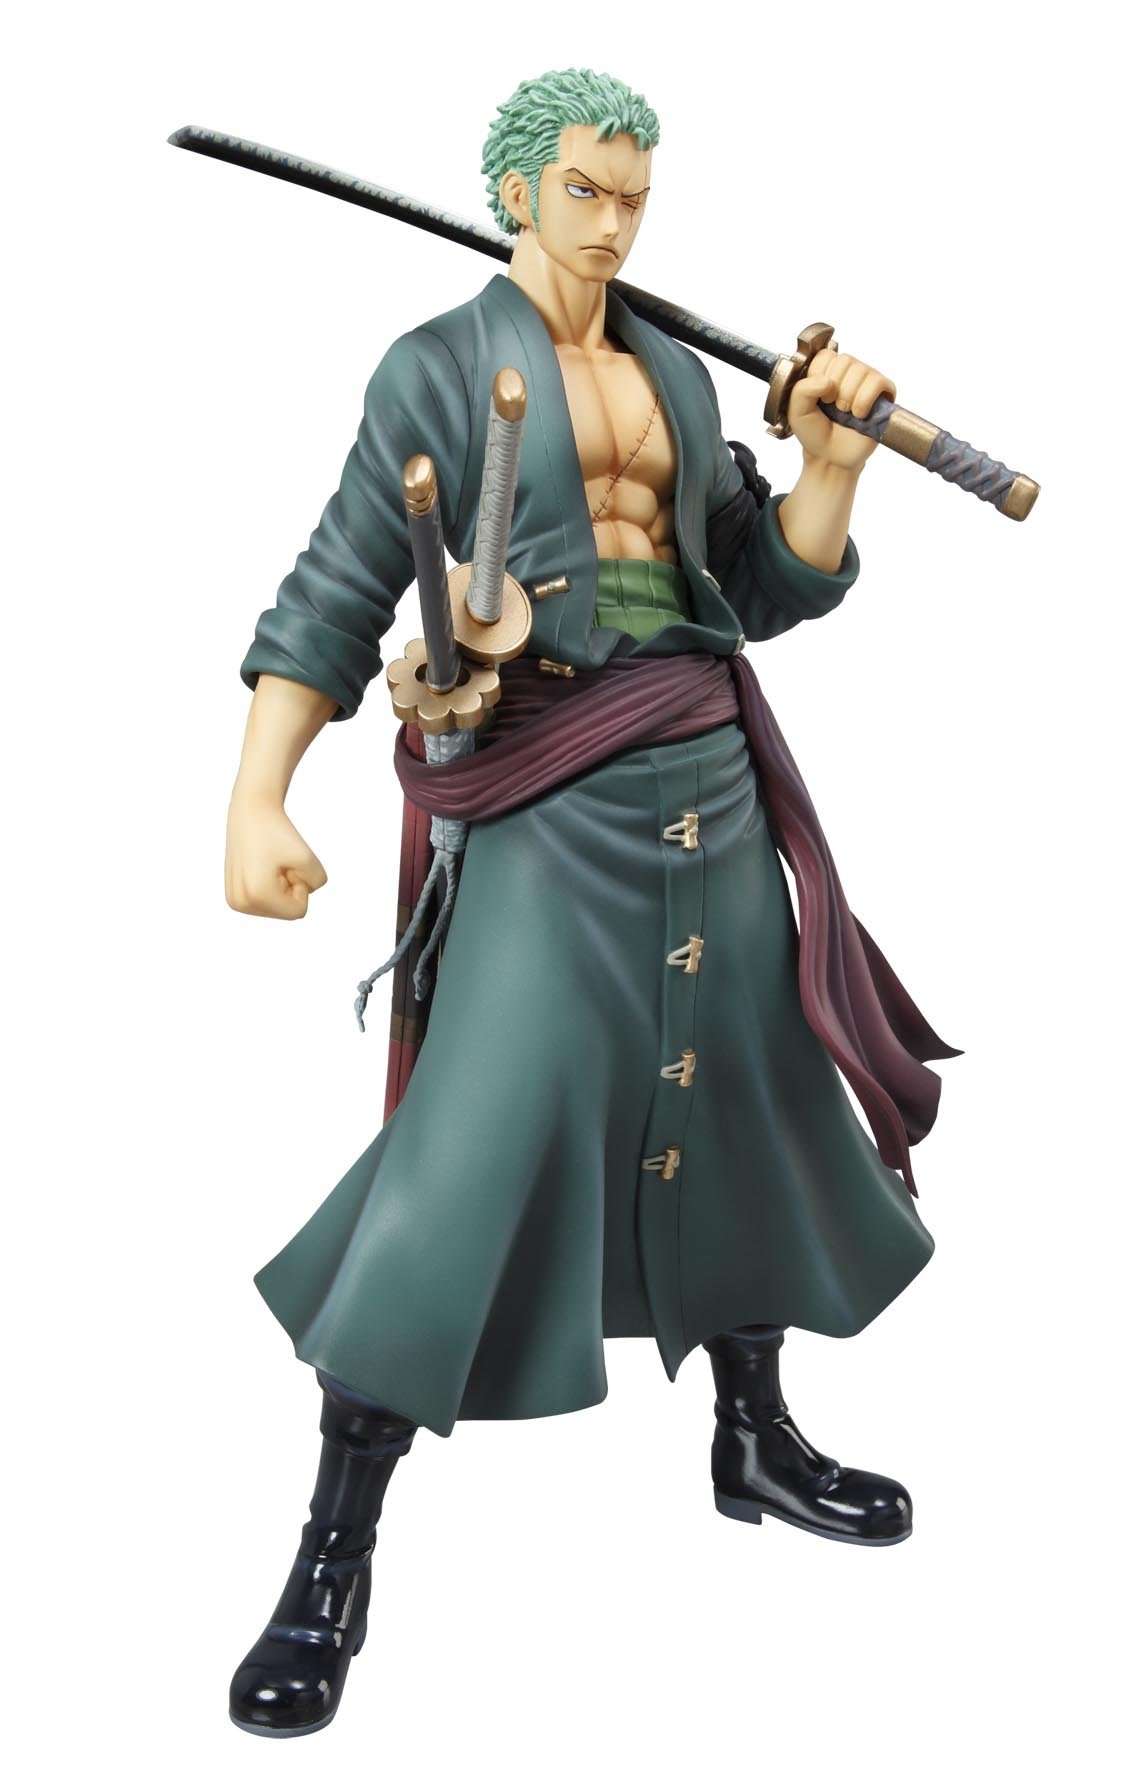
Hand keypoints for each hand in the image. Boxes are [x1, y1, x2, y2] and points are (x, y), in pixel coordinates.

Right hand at [225, 793, 326, 919]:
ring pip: (276, 909)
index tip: (289, 864)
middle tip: (278, 862)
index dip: (302, 886)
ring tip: (269, 864)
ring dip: (281, 887)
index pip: (298, 912)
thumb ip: (317, 882)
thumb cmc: (277, 831)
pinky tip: (261, 867)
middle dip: (290, 888)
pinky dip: (270, 887)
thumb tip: (305, 892)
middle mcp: (240, 902)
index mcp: (256, 894)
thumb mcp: (307, 856)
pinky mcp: (232, 897)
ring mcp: (234, 901)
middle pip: (285, 912)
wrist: (250, 811)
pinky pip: (265, 903)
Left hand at [788, 347, 895, 472]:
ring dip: (849, 396)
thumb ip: (801, 390)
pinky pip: (878, 382)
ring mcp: (868, 381)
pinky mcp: (884, 393)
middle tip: (832, 407)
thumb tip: (828, 381)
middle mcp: (849, 371)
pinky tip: (859, 415)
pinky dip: (865, 400)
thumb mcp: (796, 411)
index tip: (818, 397)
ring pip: (861, 370)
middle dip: (835, 389)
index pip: (826, 355)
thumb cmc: (815, 433)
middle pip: (845, 360)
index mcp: (828, 370)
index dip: (820, 375)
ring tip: (845, 413)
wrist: (830, 457)